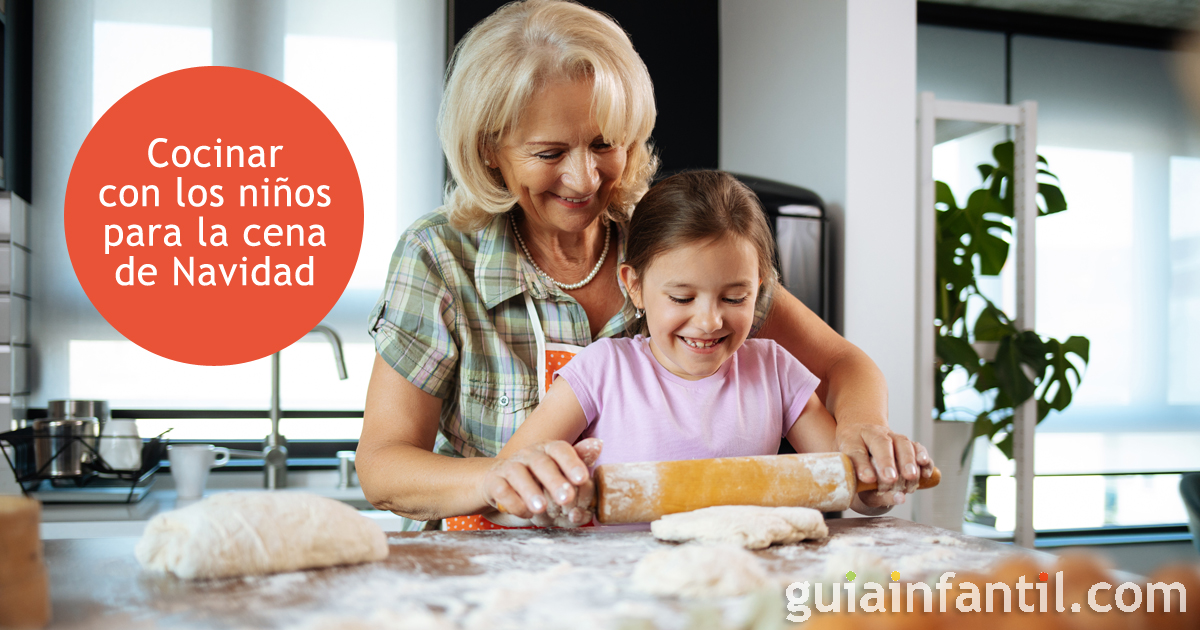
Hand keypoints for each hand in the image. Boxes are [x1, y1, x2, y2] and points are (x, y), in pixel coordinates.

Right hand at [478, 438, 601, 526]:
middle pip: (541, 463)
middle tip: (566, 498)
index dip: (572, 463)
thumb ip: (579, 460)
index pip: (561, 450)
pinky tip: (525, 513)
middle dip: (554, 481)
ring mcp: (510, 466)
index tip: (583, 479)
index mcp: (548, 449)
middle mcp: (529, 454)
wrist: (501, 482)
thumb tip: (598, 445)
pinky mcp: (494, 481)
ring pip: (518, 474)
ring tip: (541, 508)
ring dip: (530, 491)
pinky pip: (502, 490)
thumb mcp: (560, 469)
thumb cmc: (538, 478)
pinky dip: (513, 502)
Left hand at [836, 423, 933, 500]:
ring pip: (902, 442)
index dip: (861, 465)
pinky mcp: (906, 442)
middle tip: (891, 479)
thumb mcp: (853, 477)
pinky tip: (925, 472)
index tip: (868, 479)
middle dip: (887, 461)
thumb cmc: (856, 465)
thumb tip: (898, 498)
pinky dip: (923, 458)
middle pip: (881, 443)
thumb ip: (870, 489)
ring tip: (911, 477)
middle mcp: (872, 433)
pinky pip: (917, 447)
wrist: (862, 443)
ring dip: (908, 460)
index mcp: (851, 439)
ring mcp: (891, 436)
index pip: (855, 450)